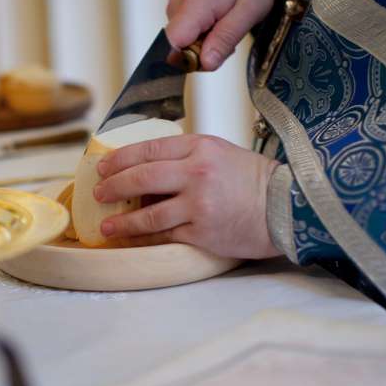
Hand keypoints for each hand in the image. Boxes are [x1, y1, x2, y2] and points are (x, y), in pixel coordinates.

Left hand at [93, 134, 282, 259]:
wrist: (288, 206)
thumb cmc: (253, 180)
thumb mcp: (220, 153)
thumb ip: (186, 156)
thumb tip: (144, 168)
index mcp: (199, 147)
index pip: (148, 149)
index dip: (119, 159)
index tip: (102, 167)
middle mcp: (196, 172)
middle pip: (140, 178)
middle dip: (112, 187)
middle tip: (97, 193)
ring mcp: (198, 203)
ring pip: (147, 214)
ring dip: (121, 220)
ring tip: (106, 224)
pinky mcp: (202, 231)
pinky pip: (163, 235)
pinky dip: (142, 238)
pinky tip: (129, 238)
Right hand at [166, 0, 275, 70]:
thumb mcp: (250, 9)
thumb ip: (226, 37)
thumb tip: (205, 63)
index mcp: (194, 5)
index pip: (173, 46)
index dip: (191, 59)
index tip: (215, 53)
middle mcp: (177, 5)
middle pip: (180, 46)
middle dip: (206, 50)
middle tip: (231, 31)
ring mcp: (176, 3)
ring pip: (185, 38)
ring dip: (207, 39)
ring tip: (227, 19)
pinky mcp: (179, 3)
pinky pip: (187, 27)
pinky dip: (204, 28)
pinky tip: (219, 14)